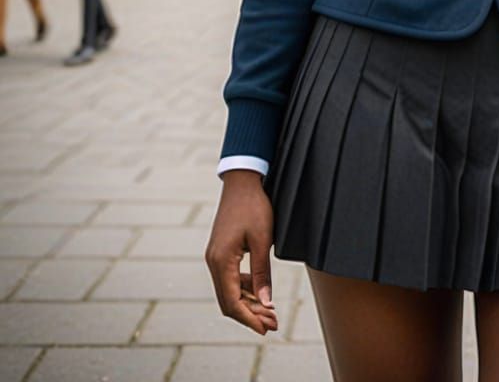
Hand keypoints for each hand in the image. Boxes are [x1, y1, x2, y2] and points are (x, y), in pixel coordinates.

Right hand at [206, 170, 277, 336]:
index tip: (266, 329)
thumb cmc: (254, 207)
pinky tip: (260, 292)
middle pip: (229, 301)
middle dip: (250, 315)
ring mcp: (215, 257)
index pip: (232, 302)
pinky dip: (244, 288)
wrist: (242, 182)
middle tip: (273, 323)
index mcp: (221, 261)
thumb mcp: (263, 240)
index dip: (249, 319)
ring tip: (270, 311)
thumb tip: (266, 302)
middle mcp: (213, 262)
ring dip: (248, 303)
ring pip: (229, 291)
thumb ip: (263, 272)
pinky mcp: (220, 252)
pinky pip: (230, 278)